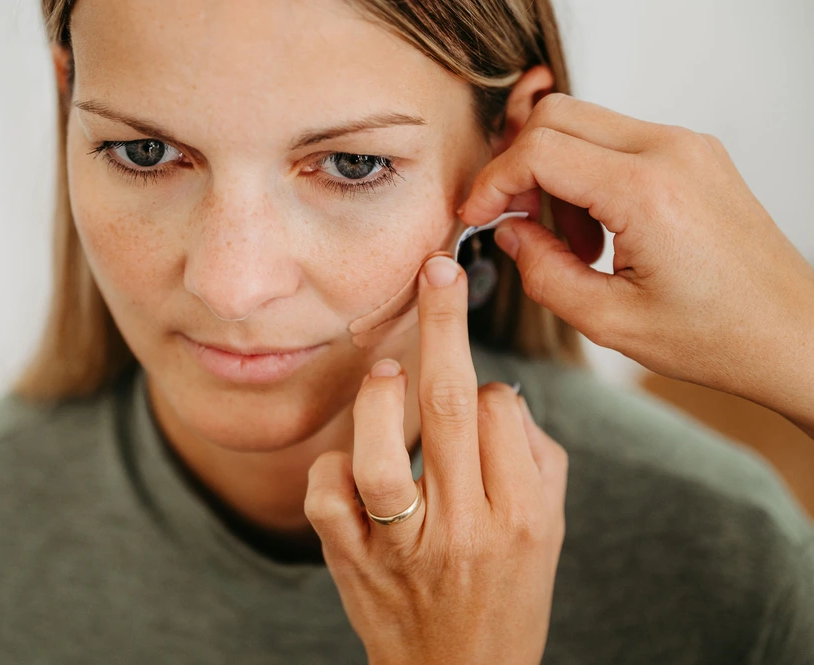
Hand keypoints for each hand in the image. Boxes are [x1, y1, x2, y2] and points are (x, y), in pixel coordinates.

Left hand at [305, 256, 568, 664]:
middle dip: (442, 320)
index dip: (482, 383)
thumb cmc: (509, 591)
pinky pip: (327, 498)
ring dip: (377, 399)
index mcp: (520, 514)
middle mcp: (462, 528)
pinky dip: (330, 468)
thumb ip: (532, 455)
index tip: (474, 382)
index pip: (497, 410)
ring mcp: (402, 547)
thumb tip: (495, 390)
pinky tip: (349, 464)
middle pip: (449, 405)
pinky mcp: (352, 562)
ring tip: (382, 369)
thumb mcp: (549, 528)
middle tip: (435, 268)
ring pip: (379, 455)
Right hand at [460, 93, 813, 429]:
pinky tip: (601, 233)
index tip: (475, 216)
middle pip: (557, 117)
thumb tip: (508, 232)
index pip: (539, 151)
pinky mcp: (694, 154)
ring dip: (556, 175)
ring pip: (585, 125)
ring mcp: (687, 146)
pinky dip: (589, 177)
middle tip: (517, 223)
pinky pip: (618, 142)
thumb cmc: (717, 335)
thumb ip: (541, 271)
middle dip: (520, 168)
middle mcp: (670, 152)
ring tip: (572, 244)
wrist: (792, 334)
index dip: (492, 182)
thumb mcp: (609, 321)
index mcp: (647, 192)